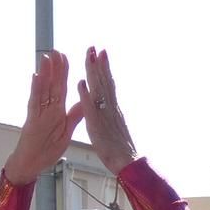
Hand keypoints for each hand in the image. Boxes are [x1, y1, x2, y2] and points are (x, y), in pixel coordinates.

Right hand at [4, 50, 85, 184]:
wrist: (31, 164)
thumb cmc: (46, 149)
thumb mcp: (66, 131)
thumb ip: (74, 116)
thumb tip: (84, 102)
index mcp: (57, 111)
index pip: (61, 87)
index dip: (64, 72)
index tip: (66, 57)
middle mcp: (47, 109)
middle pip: (52, 84)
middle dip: (54, 67)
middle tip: (55, 49)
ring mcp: (39, 113)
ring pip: (42, 90)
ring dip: (45, 73)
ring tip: (46, 57)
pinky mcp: (33, 121)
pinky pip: (35, 104)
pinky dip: (35, 90)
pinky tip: (36, 77)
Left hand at [78, 48, 138, 175]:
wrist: (128, 162)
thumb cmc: (120, 149)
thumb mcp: (114, 127)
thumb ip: (111, 114)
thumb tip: (110, 104)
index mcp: (113, 109)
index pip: (108, 83)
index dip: (104, 68)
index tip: (101, 53)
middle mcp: (110, 108)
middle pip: (104, 81)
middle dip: (98, 63)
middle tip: (94, 47)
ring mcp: (104, 115)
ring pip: (98, 89)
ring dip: (93, 72)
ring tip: (89, 56)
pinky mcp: (98, 125)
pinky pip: (90, 108)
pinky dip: (85, 95)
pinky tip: (80, 84)